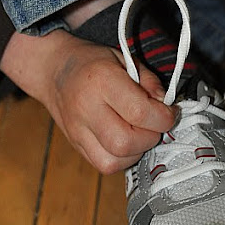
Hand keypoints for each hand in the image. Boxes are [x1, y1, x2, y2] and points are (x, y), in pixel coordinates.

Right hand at [0, 30, 176, 173]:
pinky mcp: (76, 145)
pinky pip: (104, 165)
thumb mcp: (126, 59)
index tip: (169, 112)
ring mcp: (77, 130)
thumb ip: (149, 82)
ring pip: (114, 161)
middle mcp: (86, 108)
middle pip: (125, 143)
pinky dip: (122, 158)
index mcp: (101, 80)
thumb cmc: (93, 62)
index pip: (139, 112)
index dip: (163, 117)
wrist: (54, 69)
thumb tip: (166, 107)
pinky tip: (126, 141)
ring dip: (136, 151)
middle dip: (150, 137)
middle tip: (153, 124)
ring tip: (139, 132)